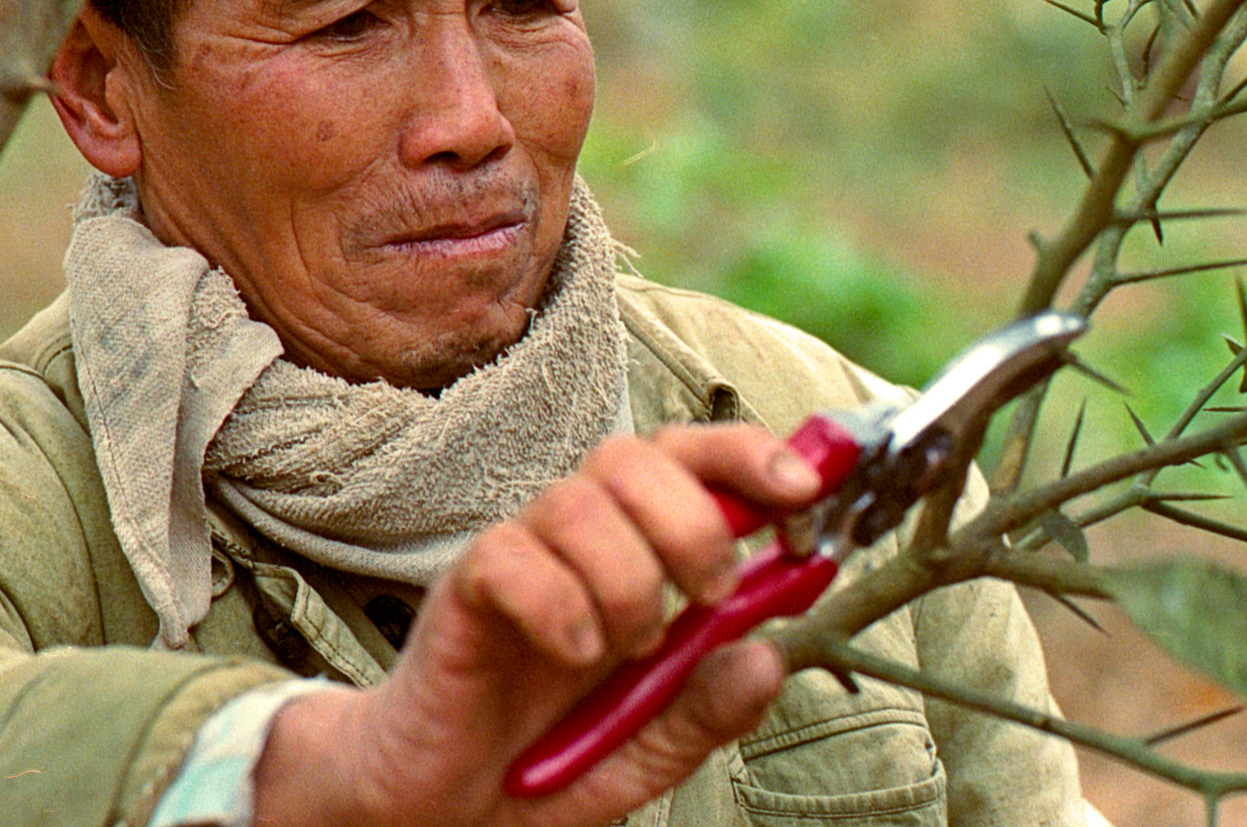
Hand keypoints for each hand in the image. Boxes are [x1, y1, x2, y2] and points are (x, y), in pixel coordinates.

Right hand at [248, 424, 822, 826]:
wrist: (441, 808)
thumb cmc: (542, 763)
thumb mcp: (647, 750)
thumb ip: (704, 709)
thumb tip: (767, 656)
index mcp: (634, 557)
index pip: (691, 463)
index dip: (748, 455)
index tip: (806, 486)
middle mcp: (577, 541)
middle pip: (637, 455)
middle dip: (695, 518)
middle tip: (706, 594)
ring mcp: (519, 560)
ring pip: (581, 500)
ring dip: (629, 575)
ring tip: (627, 645)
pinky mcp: (465, 591)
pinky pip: (512, 557)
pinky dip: (561, 604)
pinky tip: (573, 653)